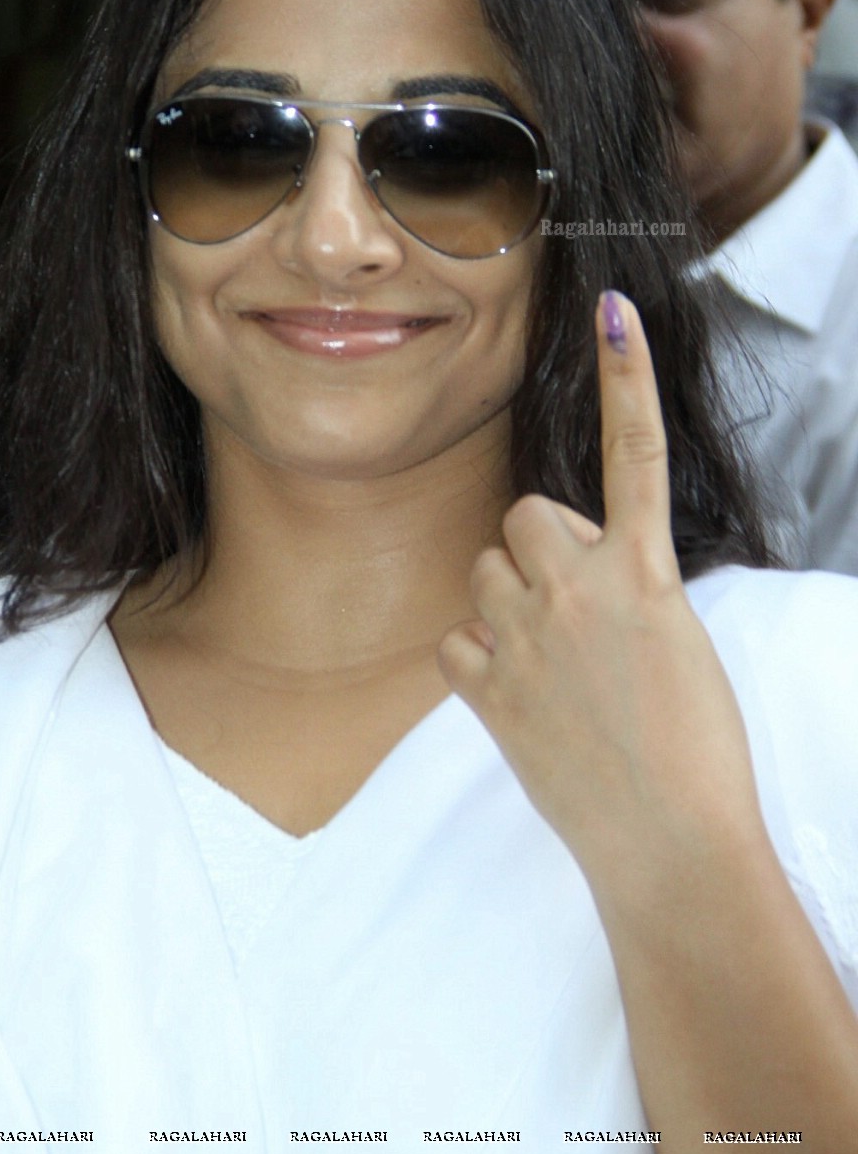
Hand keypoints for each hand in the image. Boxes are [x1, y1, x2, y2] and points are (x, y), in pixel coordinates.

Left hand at [439, 291, 762, 895]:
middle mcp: (582, 589)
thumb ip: (629, 591)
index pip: (635, 455)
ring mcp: (530, 636)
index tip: (613, 310)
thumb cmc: (697, 751)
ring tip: (551, 659)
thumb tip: (593, 576)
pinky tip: (517, 696)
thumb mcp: (682, 646)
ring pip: (486, 569)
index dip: (627, 377)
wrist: (674, 843)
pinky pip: (457, 639)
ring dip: (508, 600)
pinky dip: (477, 661)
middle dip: (542, 549)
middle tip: (576, 612)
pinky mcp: (489, 688)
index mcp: (646, 574)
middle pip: (527, 515)